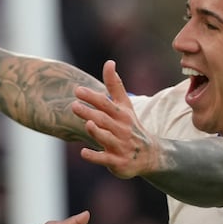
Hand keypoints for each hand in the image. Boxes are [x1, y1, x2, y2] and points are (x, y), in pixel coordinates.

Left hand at [75, 60, 161, 179]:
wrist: (149, 156)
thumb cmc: (131, 127)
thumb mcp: (125, 106)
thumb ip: (115, 86)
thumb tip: (109, 62)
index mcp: (121, 115)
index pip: (106, 103)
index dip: (92, 97)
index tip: (77, 90)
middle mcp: (121, 129)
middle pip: (104, 119)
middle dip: (90, 112)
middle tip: (73, 106)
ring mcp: (119, 145)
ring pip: (107, 138)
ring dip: (97, 131)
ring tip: (87, 124)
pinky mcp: (117, 161)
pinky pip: (105, 158)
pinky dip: (95, 156)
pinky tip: (83, 152)